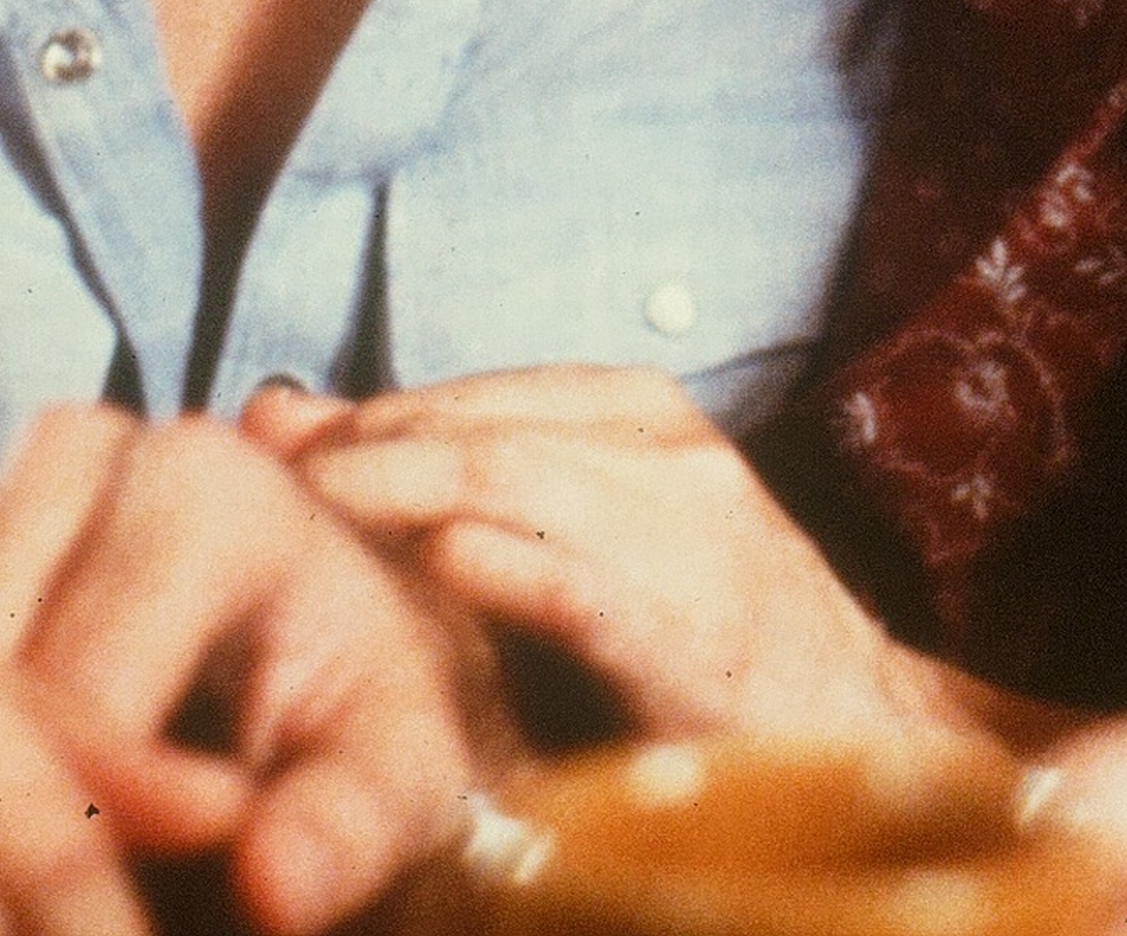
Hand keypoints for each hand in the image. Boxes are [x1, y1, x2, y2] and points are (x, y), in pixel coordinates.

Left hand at [245, 367, 947, 744]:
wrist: (862, 730)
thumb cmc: (706, 632)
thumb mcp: (602, 529)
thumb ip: (477, 478)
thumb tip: (297, 419)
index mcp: (648, 416)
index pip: (481, 395)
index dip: (370, 412)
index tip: (274, 441)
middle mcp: (677, 454)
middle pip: (485, 433)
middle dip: (364, 446)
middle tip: (263, 476)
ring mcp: (696, 540)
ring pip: (523, 486)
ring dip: (404, 490)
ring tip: (316, 509)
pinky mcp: (702, 642)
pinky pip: (590, 588)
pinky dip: (513, 568)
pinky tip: (442, 564)